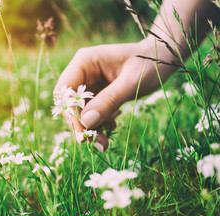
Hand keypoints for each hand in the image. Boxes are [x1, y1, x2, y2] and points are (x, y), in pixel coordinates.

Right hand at [54, 41, 175, 150]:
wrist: (164, 60)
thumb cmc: (150, 63)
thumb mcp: (132, 82)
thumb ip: (109, 100)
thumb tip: (86, 122)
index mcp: (84, 62)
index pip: (65, 90)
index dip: (70, 112)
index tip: (83, 132)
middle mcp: (82, 72)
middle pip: (69, 103)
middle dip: (81, 124)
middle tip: (97, 142)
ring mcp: (88, 83)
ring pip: (78, 111)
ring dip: (89, 128)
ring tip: (105, 141)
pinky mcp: (96, 93)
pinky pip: (89, 113)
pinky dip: (97, 123)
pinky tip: (112, 124)